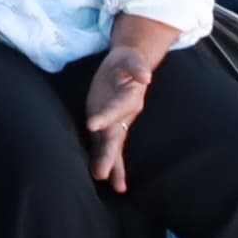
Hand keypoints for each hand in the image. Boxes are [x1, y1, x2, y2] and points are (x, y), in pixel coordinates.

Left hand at [84, 40, 159, 189]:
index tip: (92, 125)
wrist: (128, 66)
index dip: (106, 116)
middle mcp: (125, 115)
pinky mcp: (107, 123)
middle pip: (116, 136)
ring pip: (112, 145)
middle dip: (109, 155)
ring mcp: (117, 121)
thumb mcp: (132, 59)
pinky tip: (100, 174)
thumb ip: (137, 66)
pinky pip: (104, 143)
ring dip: (108, 163)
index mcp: (130, 98)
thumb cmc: (129, 62)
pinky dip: (104, 159)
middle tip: (102, 173)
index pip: (116, 109)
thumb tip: (145, 76)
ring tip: (102, 179)